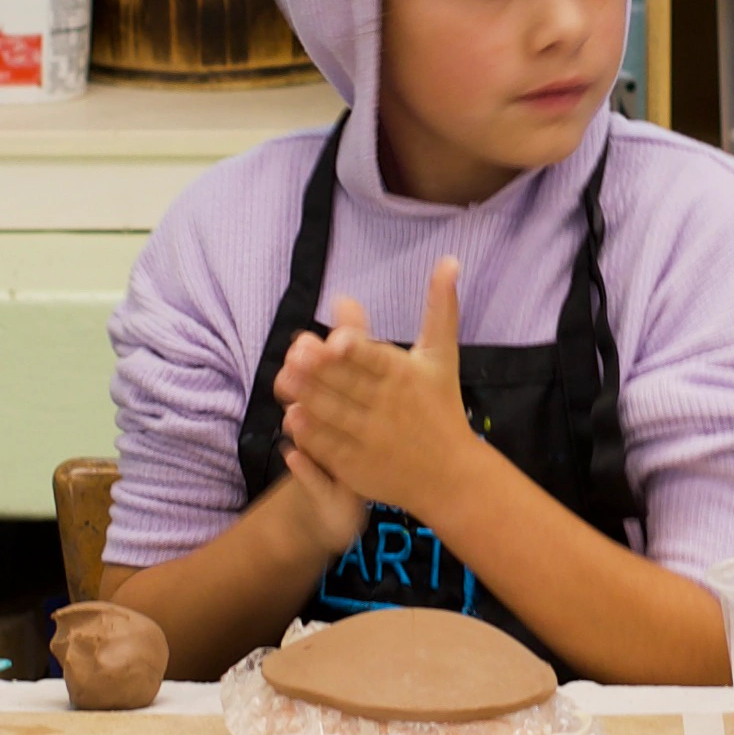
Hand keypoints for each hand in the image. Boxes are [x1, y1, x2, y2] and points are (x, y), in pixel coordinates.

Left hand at [272, 265, 485, 520]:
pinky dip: (311, 433)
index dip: (354, 350)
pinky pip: (329, 447)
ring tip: (283, 378)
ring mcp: (372, 439)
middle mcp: (388, 407)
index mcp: (406, 376)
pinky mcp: (359, 467)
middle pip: (347, 385)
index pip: (375, 360)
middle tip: (293, 352)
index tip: (334, 339)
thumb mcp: (441, 356)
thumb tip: (450, 259)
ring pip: (333, 414)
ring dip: (307, 396)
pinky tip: (293, 416)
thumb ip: (440, 308)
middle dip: (319, 369)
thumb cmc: (442, 406)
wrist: (451, 475)